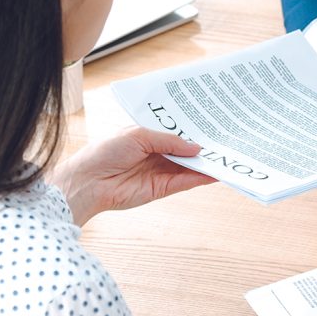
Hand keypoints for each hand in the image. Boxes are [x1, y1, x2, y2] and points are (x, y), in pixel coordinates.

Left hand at [50, 127, 215, 225]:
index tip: (213, 126)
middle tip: (226, 141)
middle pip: (186, 151)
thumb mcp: (139, 135)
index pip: (176, 133)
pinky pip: (185, 182)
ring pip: (189, 167)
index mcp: (149, 137)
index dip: (193, 130)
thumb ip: (169, 141)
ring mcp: (160, 172)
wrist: (89, 181)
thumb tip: (196, 147)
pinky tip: (215, 172)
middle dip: (203, 147)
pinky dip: (200, 178)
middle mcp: (156, 154)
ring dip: (206, 163)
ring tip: (227, 156)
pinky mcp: (162, 189)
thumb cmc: (106, 152)